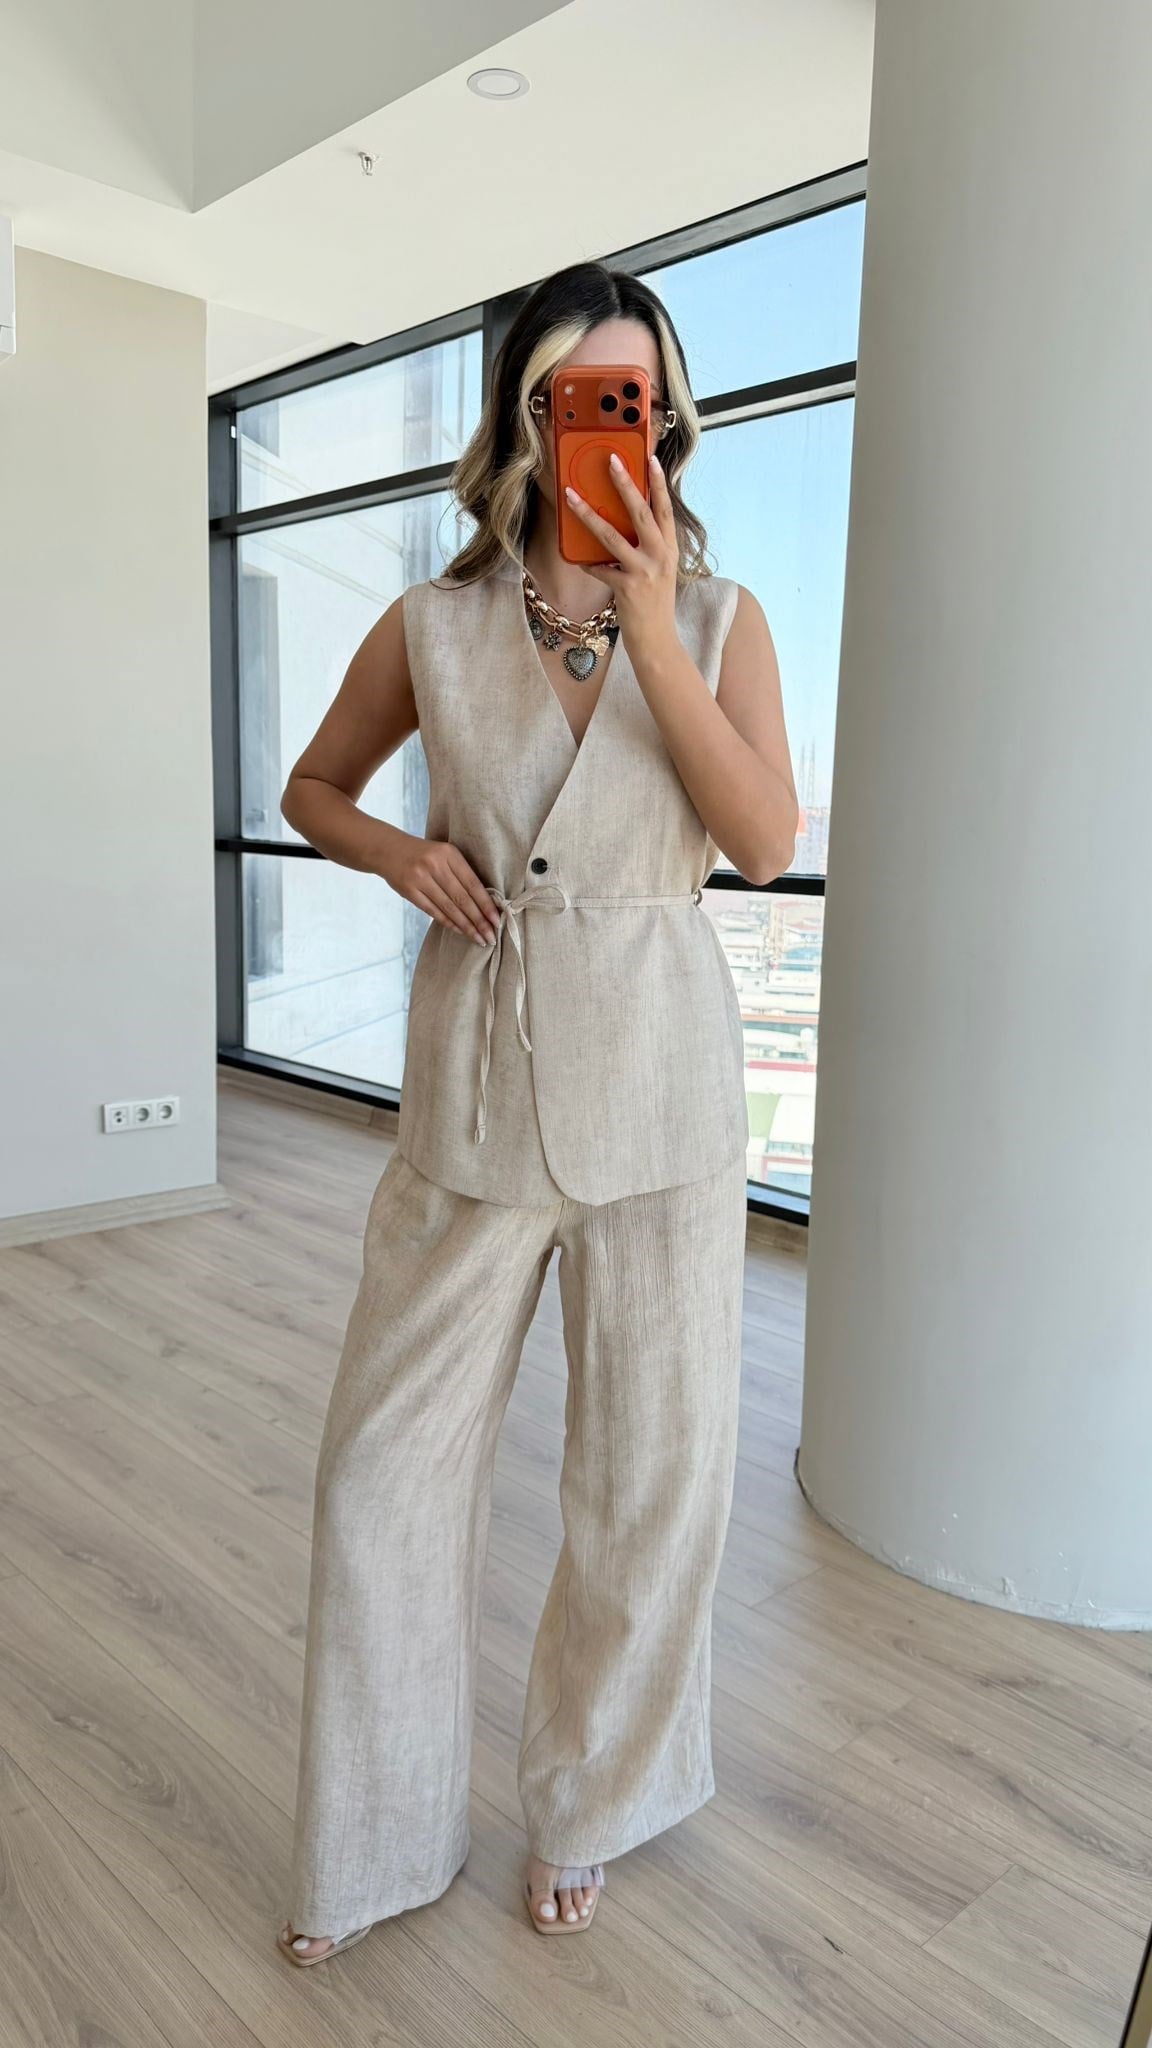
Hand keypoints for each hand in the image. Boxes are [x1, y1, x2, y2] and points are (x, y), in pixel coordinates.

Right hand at [380, 832, 501, 944]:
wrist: (388, 850)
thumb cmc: (423, 854)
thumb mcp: (444, 854)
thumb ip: (461, 872)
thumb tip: (484, 902)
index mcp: (449, 854)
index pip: (472, 884)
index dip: (486, 904)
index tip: (497, 920)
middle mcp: (435, 865)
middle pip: (462, 899)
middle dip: (479, 920)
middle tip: (491, 936)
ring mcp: (420, 879)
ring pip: (449, 908)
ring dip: (466, 926)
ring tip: (479, 938)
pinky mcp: (409, 891)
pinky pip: (433, 911)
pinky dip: (448, 922)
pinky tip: (460, 931)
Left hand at [563, 452, 679, 654]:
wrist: (657, 641)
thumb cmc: (654, 603)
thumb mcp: (660, 570)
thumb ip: (648, 546)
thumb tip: (622, 522)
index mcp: (670, 548)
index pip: (665, 509)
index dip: (659, 483)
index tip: (651, 459)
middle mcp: (660, 556)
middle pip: (641, 513)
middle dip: (625, 484)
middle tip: (611, 461)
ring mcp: (644, 572)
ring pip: (611, 536)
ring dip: (587, 515)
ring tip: (571, 496)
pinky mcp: (626, 588)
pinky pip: (599, 568)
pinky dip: (587, 563)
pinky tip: (577, 559)